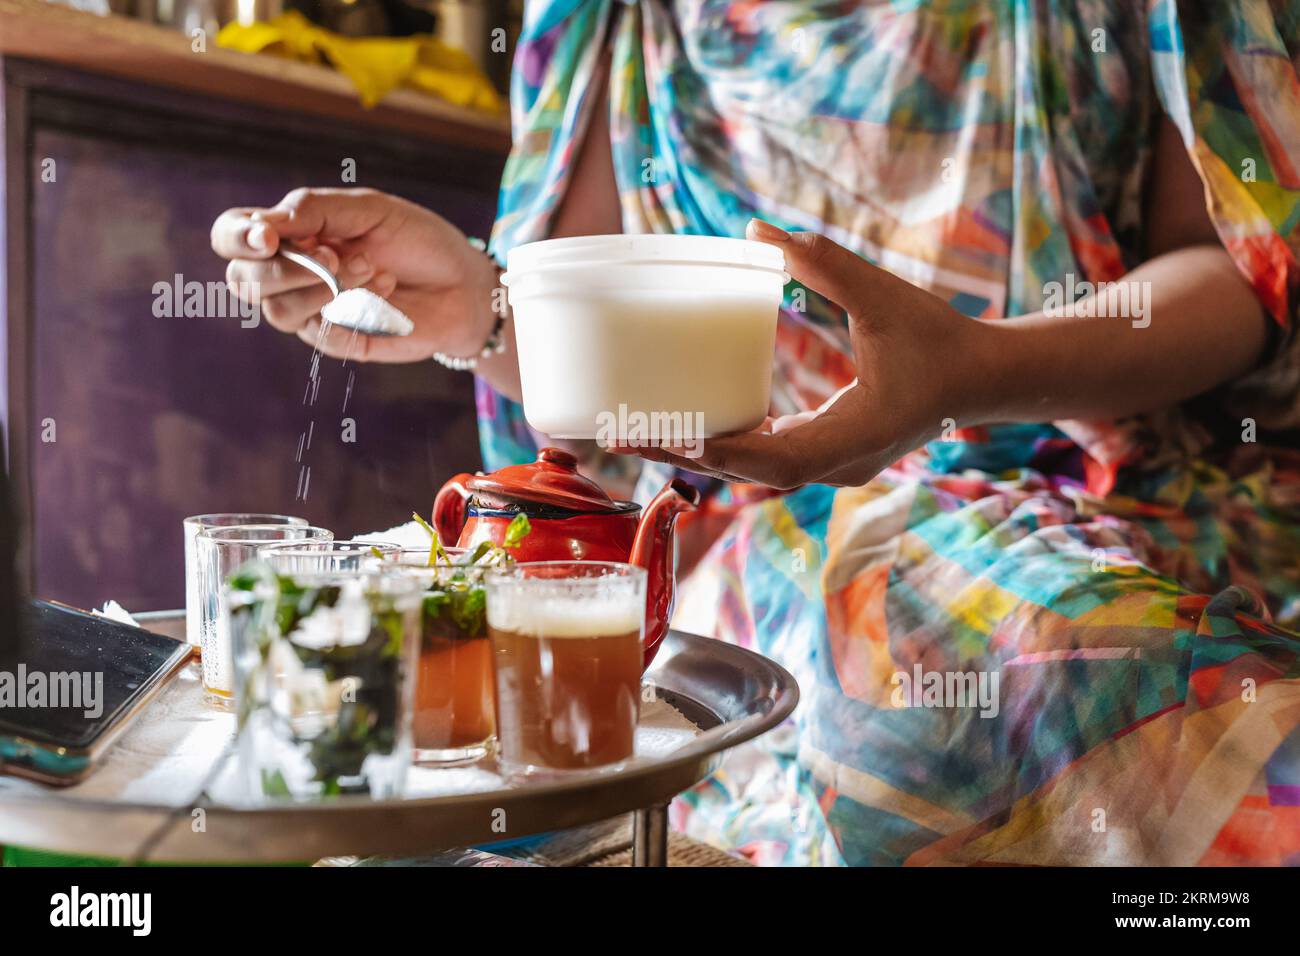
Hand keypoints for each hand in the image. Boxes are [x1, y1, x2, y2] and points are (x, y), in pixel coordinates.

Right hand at [211, 188, 499, 361]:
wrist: (463, 283)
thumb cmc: (416, 239)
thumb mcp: (369, 209)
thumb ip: (314, 211)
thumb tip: (264, 225)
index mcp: (290, 234)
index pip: (231, 236)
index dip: (237, 238)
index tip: (268, 236)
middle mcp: (291, 274)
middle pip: (242, 281)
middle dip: (285, 268)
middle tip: (336, 255)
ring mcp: (312, 311)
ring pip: (278, 311)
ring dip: (324, 287)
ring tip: (371, 269)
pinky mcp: (338, 341)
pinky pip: (321, 333)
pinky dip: (353, 309)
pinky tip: (386, 290)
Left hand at [610, 219, 987, 489]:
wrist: (983, 379)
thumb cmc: (940, 339)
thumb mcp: (883, 297)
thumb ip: (825, 264)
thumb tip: (758, 232)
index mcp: (850, 439)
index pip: (765, 459)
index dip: (709, 448)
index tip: (656, 430)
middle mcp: (834, 465)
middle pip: (744, 472)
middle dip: (682, 452)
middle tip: (618, 431)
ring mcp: (831, 465)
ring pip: (752, 471)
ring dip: (698, 453)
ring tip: (638, 430)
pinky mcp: (829, 453)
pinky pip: (768, 457)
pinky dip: (728, 444)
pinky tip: (689, 424)